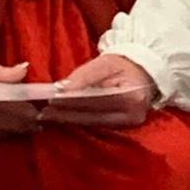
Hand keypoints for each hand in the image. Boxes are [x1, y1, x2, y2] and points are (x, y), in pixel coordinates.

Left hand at [40, 52, 154, 129]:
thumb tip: (62, 89)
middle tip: (45, 112)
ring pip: (95, 122)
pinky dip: (81, 120)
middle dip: (67, 113)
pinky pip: (99, 124)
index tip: (52, 99)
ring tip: (50, 116)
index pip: (96, 99)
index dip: (73, 100)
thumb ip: (84, 76)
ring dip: (71, 119)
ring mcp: (131, 123)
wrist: (144, 71)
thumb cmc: (123, 65)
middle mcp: (134, 114)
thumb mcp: (105, 62)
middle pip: (94, 115)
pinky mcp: (126, 126)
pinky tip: (65, 118)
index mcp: (131, 95)